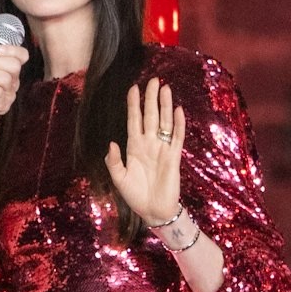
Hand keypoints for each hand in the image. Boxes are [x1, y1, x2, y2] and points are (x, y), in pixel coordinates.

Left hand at [104, 78, 185, 223]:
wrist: (153, 211)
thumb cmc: (135, 195)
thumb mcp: (119, 178)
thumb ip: (114, 161)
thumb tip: (112, 144)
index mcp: (134, 147)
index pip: (134, 121)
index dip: (134, 105)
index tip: (133, 88)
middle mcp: (149, 144)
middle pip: (150, 116)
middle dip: (151, 98)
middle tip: (153, 80)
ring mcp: (162, 149)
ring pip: (164, 122)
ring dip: (165, 106)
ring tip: (165, 88)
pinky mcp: (173, 157)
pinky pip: (176, 137)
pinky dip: (177, 124)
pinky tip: (178, 111)